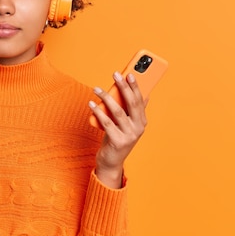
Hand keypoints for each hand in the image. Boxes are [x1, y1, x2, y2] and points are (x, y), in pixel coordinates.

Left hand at [89, 71, 147, 188]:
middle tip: (115, 75)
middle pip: (131, 103)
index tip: (130, 74)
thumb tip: (143, 94)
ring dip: (106, 98)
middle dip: (123, 87)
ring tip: (96, 88)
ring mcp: (129, 135)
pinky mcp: (117, 141)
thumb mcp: (126, 124)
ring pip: (117, 111)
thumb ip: (133, 110)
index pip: (140, 100)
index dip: (135, 86)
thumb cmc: (117, 138)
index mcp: (142, 121)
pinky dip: (98, 111)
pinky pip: (106, 123)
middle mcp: (138, 128)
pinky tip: (91, 103)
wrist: (111, 161)